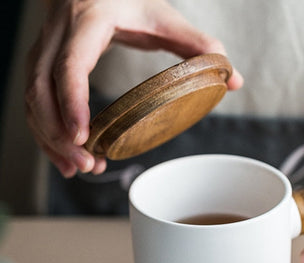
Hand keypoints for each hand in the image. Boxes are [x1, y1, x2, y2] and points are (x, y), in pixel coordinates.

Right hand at [25, 0, 242, 177]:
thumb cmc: (131, 1)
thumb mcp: (165, 19)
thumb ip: (199, 47)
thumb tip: (234, 80)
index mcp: (90, 20)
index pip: (71, 64)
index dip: (72, 101)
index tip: (84, 136)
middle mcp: (59, 34)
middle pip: (41, 89)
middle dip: (58, 133)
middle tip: (86, 164)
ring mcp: (46, 48)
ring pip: (32, 99)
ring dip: (50, 139)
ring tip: (77, 168)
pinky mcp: (43, 64)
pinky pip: (33, 102)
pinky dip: (46, 132)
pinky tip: (65, 156)